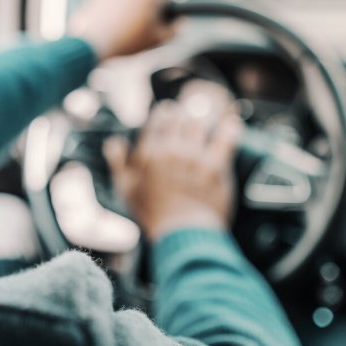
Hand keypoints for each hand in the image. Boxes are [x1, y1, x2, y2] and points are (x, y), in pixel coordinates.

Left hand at [69, 0, 174, 60]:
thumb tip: (180, 22)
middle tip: (150, 24)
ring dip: (135, 6)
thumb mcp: (156, 40)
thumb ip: (174, 30)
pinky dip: (119, 8)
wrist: (91, 43)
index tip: (175, 10)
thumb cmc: (126, 42)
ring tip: (131, 27)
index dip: (175, 1)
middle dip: (153, 5)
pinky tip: (116, 24)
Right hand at [104, 82, 241, 241]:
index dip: (165, 112)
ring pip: (201, 121)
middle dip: (185, 111)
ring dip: (205, 115)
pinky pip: (226, 136)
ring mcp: (194, 157)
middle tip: (189, 112)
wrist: (182, 235)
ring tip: (208, 114)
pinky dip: (230, 127)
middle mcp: (170, 150)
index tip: (169, 111)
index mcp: (148, 153)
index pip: (157, 119)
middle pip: (180, 116)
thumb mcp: (126, 189)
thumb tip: (113, 142)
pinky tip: (232, 124)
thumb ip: (118, 163)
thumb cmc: (153, 213)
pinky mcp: (216, 165)